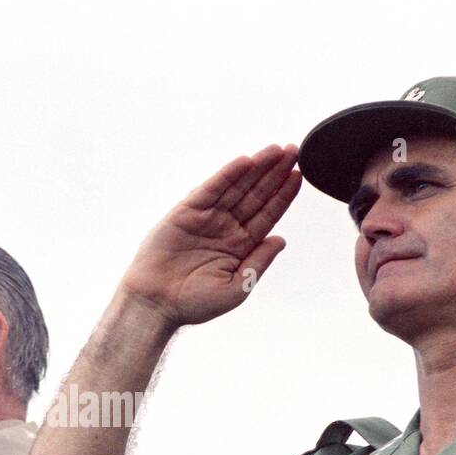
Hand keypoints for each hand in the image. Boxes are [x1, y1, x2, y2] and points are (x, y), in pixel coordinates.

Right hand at [117, 144, 301, 327]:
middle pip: (256, 195)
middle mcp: (226, 228)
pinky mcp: (187, 212)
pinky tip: (245, 162)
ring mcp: (207, 218)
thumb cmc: (193, 303)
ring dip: (256, 168)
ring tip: (276, 150)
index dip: (283, 195)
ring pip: (237, 187)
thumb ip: (259, 262)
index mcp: (240, 246)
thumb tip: (281, 240)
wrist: (156, 304)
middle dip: (275, 173)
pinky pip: (211, 189)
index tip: (299, 176)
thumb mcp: (237, 287)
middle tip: (294, 151)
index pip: (267, 214)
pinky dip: (227, 175)